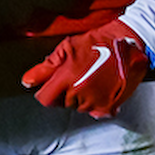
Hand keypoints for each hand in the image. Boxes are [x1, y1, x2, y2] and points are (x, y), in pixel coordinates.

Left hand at [20, 17, 153, 116]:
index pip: (45, 99)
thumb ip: (45, 68)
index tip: (50, 84)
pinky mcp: (109, 107)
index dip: (45, 91)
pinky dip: (94, 103)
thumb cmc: (96, 42)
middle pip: (61, 103)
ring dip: (78, 97)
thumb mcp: (66, 48)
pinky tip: (98, 88)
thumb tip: (27, 81)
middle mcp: (80, 94)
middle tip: (73, 75)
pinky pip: (94, 112)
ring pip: (77, 107)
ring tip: (88, 78)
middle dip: (63, 92)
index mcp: (67, 79)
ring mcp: (95, 103)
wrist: (128, 44)